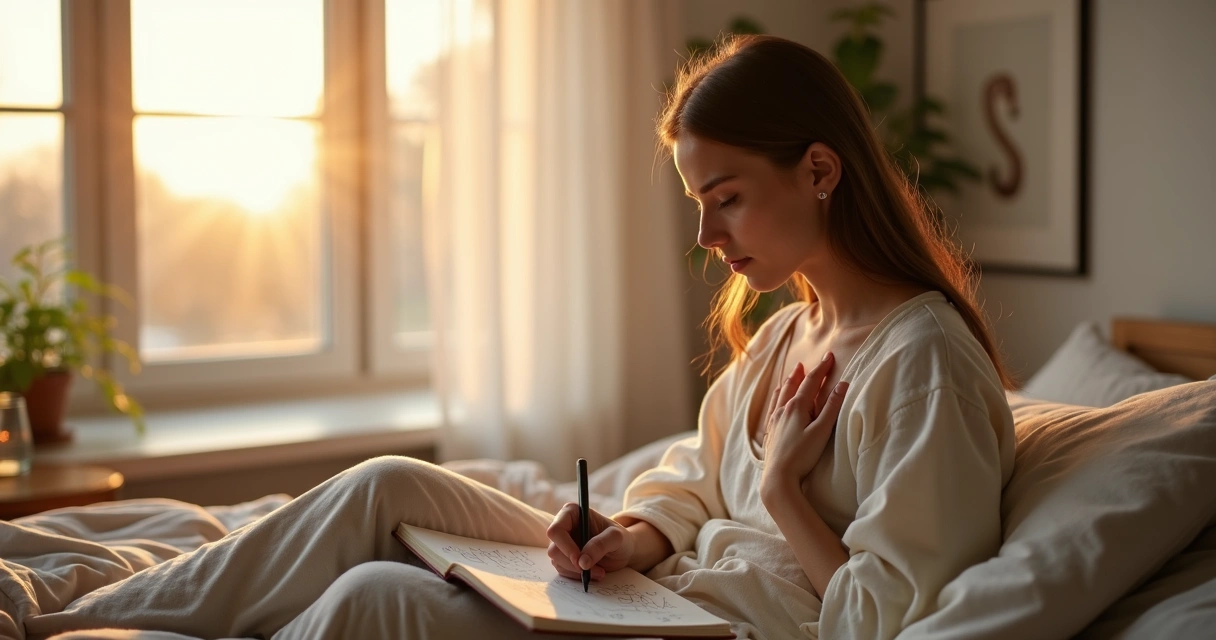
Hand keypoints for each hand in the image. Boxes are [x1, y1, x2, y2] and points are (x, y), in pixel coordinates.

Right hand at [546, 503, 634, 581]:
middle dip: (572, 563)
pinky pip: (563, 571)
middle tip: (591, 570)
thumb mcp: (616, 537)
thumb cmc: (620, 538)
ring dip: (577, 571)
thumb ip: (600, 544)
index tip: (580, 560)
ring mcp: (562, 543)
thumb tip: (582, 561)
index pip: (556, 530)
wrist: (623, 551)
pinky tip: (594, 573)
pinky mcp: (564, 558)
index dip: (565, 546)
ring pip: (557, 562)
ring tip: (599, 571)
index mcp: (571, 513)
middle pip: (554, 549)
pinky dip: (578, 576)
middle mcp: (563, 527)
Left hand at [759, 353, 848, 501]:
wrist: (778, 477)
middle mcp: (782, 410)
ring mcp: (774, 421)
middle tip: (807, 364)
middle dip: (803, 373)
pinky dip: (777, 397)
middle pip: (793, 386)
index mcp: (796, 407)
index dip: (821, 369)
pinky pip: (773, 407)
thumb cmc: (802, 455)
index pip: (811, 382)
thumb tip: (843, 385)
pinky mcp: (770, 432)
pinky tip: (777, 400)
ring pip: (781, 395)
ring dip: (788, 383)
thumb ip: (832, 408)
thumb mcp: (822, 431)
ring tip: (792, 375)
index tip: (830, 357)